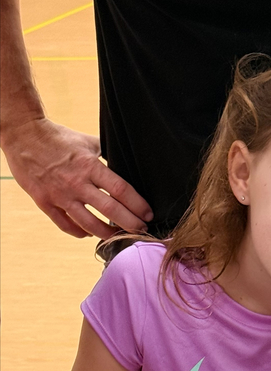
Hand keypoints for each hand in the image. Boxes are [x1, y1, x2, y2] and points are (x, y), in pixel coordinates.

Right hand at [1, 117, 152, 236]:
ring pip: (89, 224)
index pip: (120, 190)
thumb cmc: (57, 137)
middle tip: (141, 230)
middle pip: (110, 210)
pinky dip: (80, 232)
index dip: (138, 205)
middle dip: (130, 224)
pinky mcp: (45, 202)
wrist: (23, 134)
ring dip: (108, 234)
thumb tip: (127, 162)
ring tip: (118, 236)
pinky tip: (90, 234)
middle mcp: (76, 182)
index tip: (148, 214)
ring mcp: (60, 194)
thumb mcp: (86, 142)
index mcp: (89, 165)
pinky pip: (66, 225)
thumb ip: (106, 154)